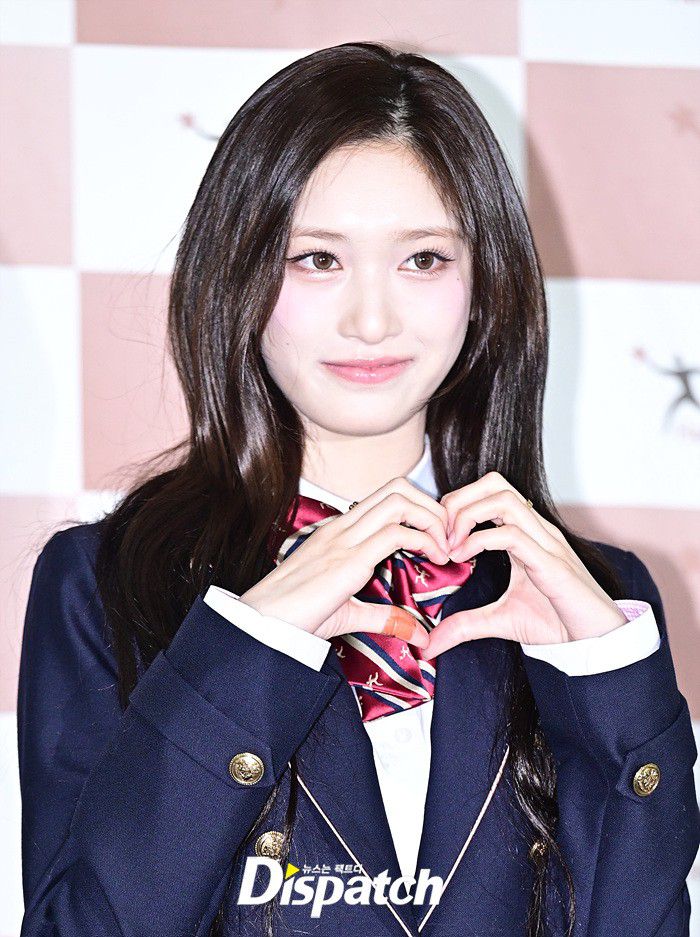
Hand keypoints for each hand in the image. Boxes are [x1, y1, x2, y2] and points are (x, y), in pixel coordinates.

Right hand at [240, 477, 451, 648]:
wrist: (262, 626)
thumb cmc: (294, 618)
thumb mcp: (347, 613)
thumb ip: (383, 617)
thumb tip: (416, 633)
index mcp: (339, 533)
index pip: (386, 497)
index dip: (419, 508)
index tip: (437, 537)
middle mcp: (342, 528)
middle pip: (398, 487)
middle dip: (432, 506)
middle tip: (448, 536)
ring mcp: (344, 540)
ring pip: (399, 501)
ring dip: (432, 519)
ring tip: (445, 546)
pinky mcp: (348, 560)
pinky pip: (396, 533)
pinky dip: (425, 540)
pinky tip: (434, 559)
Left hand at [425, 471, 627, 656]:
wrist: (597, 643)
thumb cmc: (557, 624)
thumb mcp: (499, 621)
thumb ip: (464, 625)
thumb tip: (430, 645)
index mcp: (526, 534)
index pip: (490, 492)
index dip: (458, 504)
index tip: (439, 536)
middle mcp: (537, 530)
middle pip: (495, 482)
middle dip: (459, 500)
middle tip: (440, 534)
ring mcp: (546, 543)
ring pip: (504, 498)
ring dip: (467, 515)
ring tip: (450, 545)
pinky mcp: (552, 564)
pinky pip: (512, 535)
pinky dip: (479, 540)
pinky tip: (462, 558)